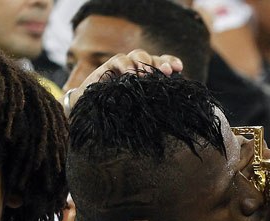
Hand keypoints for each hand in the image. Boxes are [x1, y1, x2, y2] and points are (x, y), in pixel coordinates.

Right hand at [64, 49, 183, 113]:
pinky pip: (119, 60)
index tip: (179, 69)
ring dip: (144, 63)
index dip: (171, 63)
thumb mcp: (140, 112)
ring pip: (138, 55)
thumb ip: (153, 108)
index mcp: (149, 79)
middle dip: (161, 63)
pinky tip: (130, 74)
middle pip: (152, 58)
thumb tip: (170, 114)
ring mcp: (123, 68)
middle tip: (167, 72)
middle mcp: (138, 70)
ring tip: (147, 75)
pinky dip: (126, 65)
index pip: (163, 66)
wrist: (90, 115)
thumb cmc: (119, 115)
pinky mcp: (107, 69)